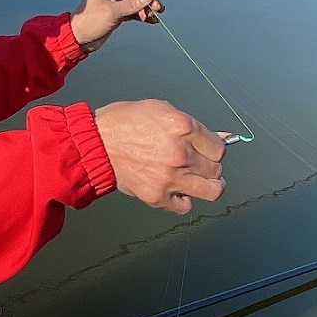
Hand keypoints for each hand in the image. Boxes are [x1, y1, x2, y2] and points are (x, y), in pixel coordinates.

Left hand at [70, 0, 164, 52]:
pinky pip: (132, 12)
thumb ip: (132, 3)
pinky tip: (150, 20)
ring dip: (145, 10)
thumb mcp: (113, 12)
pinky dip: (140, 16)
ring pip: (135, 4)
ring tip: (154, 18)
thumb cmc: (89, 23)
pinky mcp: (116, 14)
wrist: (77, 39)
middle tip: (157, 11)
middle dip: (147, 2)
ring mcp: (114, 3)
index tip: (156, 4)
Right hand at [93, 100, 225, 213]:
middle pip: (216, 169)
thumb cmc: (125, 122)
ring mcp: (169, 177)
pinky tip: (177, 190)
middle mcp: (180, 153)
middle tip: (200, 164)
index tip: (207, 150)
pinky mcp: (157, 196)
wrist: (96, 144)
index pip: (219, 148)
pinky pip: (185, 206)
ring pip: (212, 191)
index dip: (214, 149)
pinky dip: (184, 200)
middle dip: (210, 166)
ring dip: (208, 186)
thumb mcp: (161, 110)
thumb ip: (192, 125)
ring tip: (199, 181)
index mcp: (182, 127)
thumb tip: (220, 137)